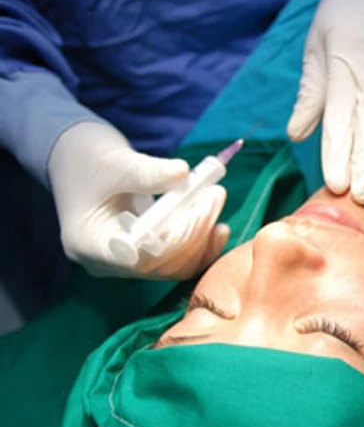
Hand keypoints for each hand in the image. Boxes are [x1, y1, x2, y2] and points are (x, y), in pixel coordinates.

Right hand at [48, 122, 228, 278]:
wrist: (80, 163)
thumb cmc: (89, 160)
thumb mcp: (115, 161)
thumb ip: (148, 171)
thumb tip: (183, 173)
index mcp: (88, 242)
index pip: (136, 258)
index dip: (171, 241)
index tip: (195, 211)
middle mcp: (106, 262)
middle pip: (159, 264)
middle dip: (194, 232)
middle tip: (215, 195)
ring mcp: (126, 263)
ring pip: (173, 267)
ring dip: (202, 236)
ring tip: (216, 197)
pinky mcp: (145, 257)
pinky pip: (178, 262)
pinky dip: (201, 245)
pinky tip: (219, 226)